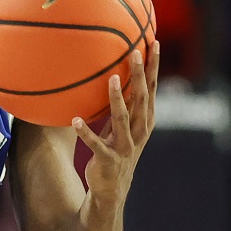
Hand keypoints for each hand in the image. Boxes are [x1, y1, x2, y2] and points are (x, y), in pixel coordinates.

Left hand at [74, 40, 159, 205]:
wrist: (113, 187)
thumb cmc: (116, 148)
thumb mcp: (122, 124)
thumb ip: (123, 102)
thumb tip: (113, 72)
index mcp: (144, 120)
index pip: (151, 89)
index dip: (154, 67)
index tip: (154, 43)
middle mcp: (138, 131)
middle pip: (141, 98)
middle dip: (139, 75)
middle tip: (136, 51)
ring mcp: (124, 146)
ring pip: (122, 118)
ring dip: (116, 98)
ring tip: (110, 78)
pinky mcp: (107, 159)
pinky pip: (95, 144)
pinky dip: (86, 132)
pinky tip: (76, 120)